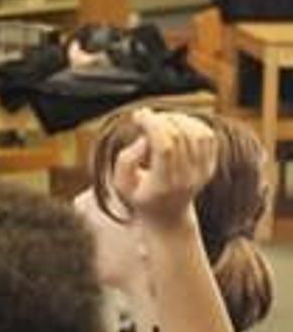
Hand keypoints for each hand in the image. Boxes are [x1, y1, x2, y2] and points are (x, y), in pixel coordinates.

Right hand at [112, 108, 216, 229]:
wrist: (166, 216)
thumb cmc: (139, 195)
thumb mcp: (121, 184)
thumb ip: (125, 161)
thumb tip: (144, 139)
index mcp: (163, 185)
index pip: (165, 147)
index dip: (153, 125)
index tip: (138, 114)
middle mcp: (187, 179)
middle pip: (181, 136)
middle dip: (161, 119)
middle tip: (146, 117)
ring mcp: (202, 173)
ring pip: (197, 132)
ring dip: (177, 119)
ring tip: (160, 121)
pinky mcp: (210, 165)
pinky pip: (207, 135)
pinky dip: (191, 123)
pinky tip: (175, 126)